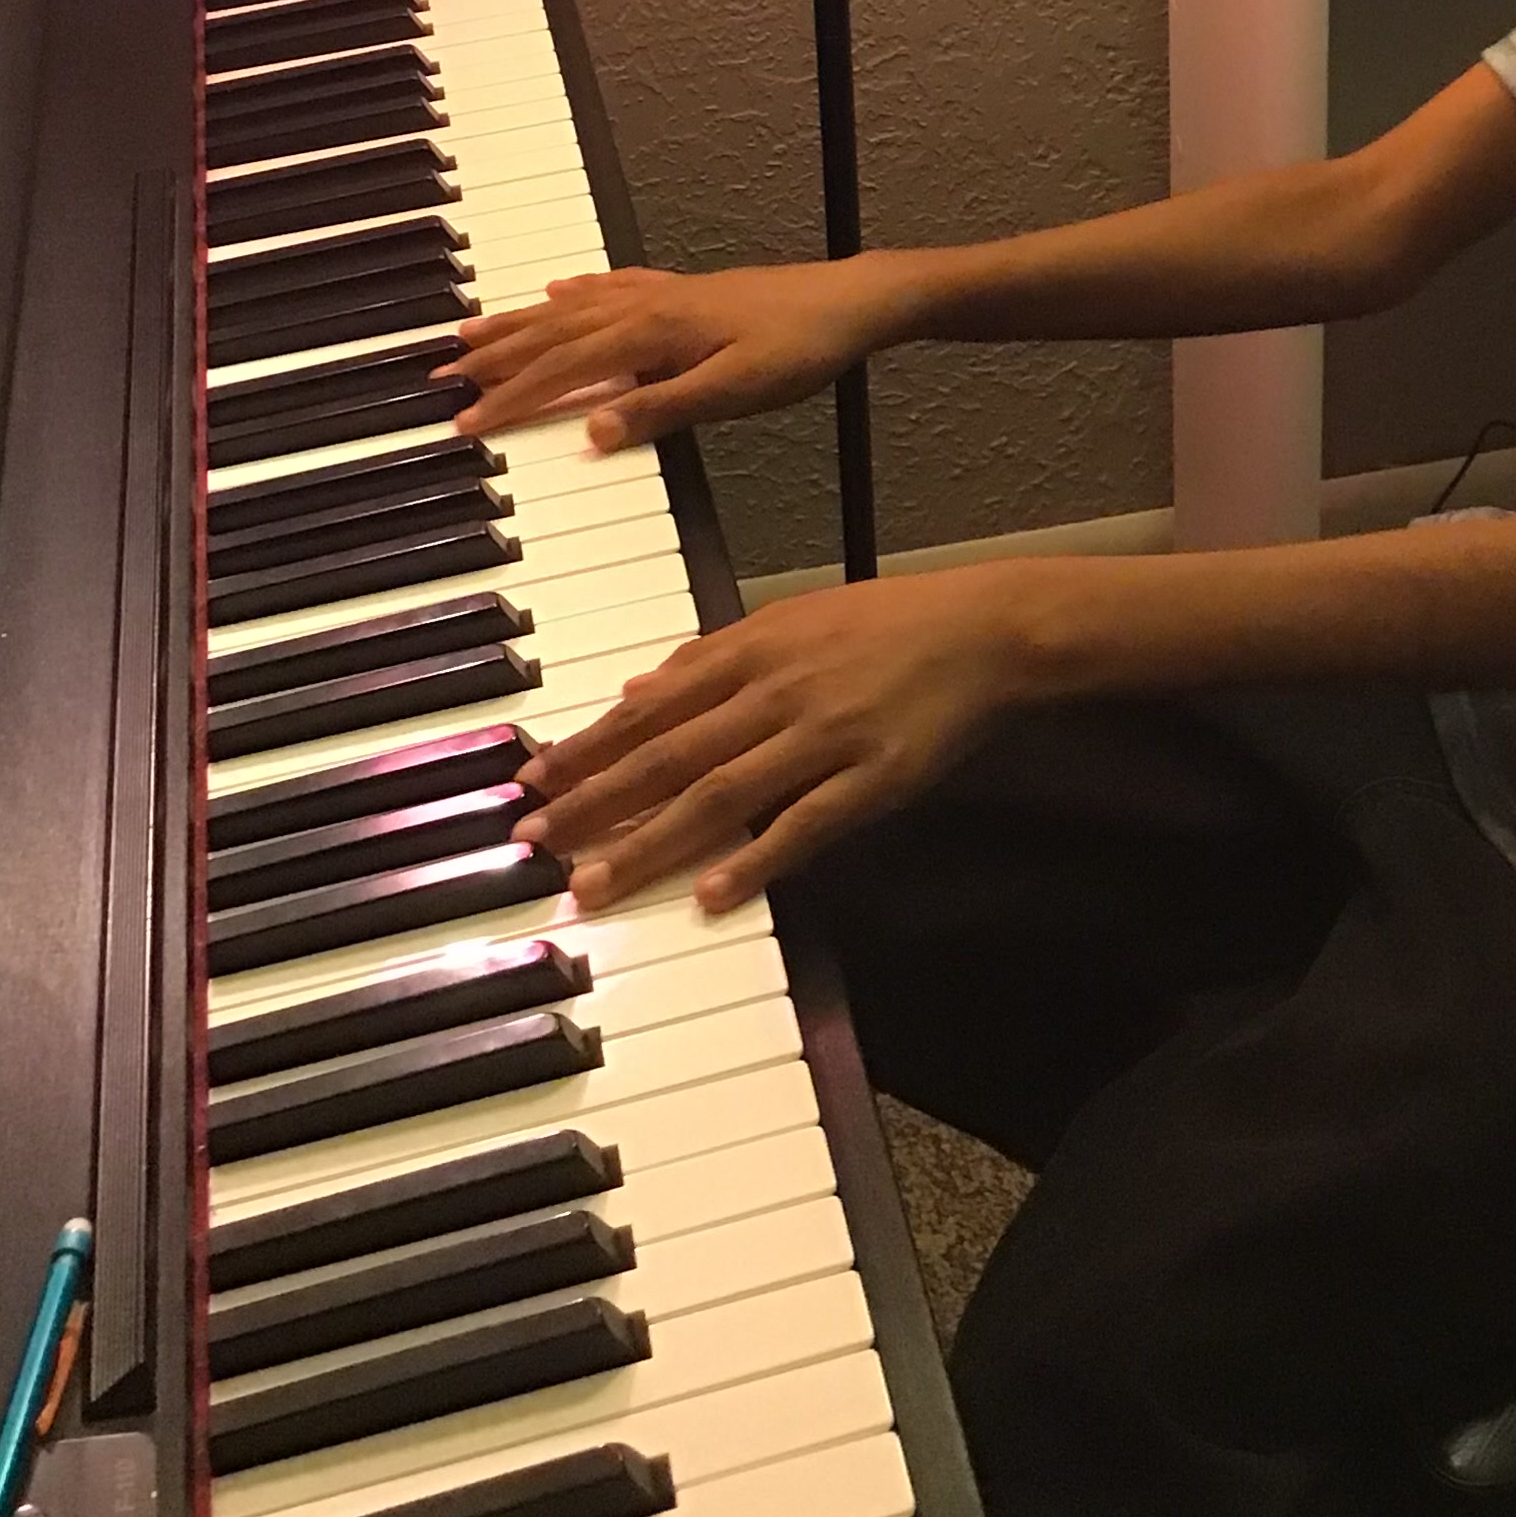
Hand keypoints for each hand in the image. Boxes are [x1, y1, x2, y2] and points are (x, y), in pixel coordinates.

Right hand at [441, 258, 898, 445]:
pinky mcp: (685, 292)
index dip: (511, 397)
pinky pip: (611, 288)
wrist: (851, 303)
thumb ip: (662, 409)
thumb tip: (592, 431)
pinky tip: (561, 291)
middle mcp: (647, 305)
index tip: (465, 420)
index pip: (563, 370)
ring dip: (519, 321)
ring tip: (471, 330)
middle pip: (553, 333)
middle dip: (494, 356)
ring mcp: (664, 294)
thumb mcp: (734, 392)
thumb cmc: (800, 349)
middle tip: (441, 374)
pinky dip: (576, 292)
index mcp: (651, 332)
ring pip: (572, 308)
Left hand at [514, 566, 1046, 911]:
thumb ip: (711, 658)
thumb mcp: (790, 620)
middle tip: (535, 841)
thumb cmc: (887, 624)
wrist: (983, 630)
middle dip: (594, 801)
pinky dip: (756, 860)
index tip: (532, 783)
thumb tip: (636, 691)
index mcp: (753, 649)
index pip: (651, 707)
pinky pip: (804, 825)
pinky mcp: (873, 779)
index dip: (588, 747)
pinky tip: (713, 896)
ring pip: (720, 795)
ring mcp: (823, 738)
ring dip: (651, 842)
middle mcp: (776, 692)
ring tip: (595, 883)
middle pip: (669, 755)